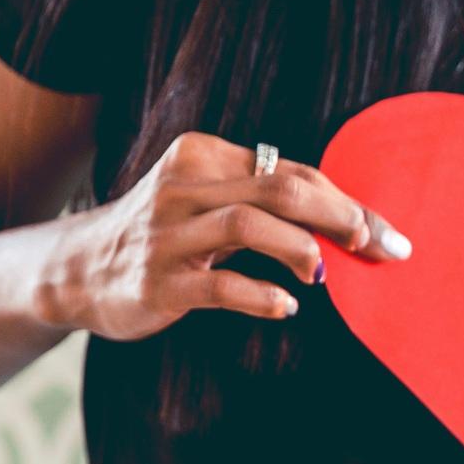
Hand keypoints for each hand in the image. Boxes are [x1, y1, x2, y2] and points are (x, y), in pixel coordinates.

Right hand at [40, 132, 409, 340]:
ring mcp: (167, 235)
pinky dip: (263, 295)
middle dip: (340, 217)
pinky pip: (221, 286)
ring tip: (325, 273)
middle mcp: (183, 187)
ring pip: (249, 224)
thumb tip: (354, 222)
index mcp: (203, 156)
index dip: (347, 202)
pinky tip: (288, 306)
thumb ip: (265, 200)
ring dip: (302, 248)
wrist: (77, 271)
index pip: (292, 171)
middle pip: (280, 188)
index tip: (386, 234)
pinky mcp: (159, 282)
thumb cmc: (166, 235)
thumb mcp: (207, 200)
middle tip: (375, 248)